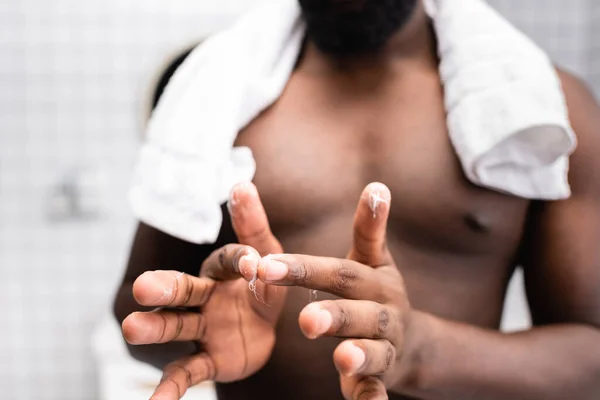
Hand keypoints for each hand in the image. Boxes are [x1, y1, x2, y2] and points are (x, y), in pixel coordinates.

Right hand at [121, 183, 286, 399]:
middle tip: (144, 287)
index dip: (241, 261)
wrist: (265, 327)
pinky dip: (170, 387)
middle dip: (165, 288)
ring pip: (176, 326)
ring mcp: (203, 327)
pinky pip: (187, 372)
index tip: (253, 264)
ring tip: (129, 328)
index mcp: (224, 268)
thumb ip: (254, 225)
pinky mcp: (208, 357)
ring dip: (155, 328)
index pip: (230, 260)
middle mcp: (206, 295)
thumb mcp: (269, 254)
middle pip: (183, 290)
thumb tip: (240, 182)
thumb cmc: (264, 284)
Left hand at [256, 183, 412, 399]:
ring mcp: (387, 347)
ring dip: (359, 355)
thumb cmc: (377, 293)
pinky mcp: (384, 377)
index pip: (339, 273)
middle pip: (360, 313)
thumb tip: (377, 185)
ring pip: (374, 351)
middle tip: (304, 319)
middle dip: (334, 315)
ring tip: (341, 360)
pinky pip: (377, 390)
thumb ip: (369, 229)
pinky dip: (371, 399)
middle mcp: (385, 312)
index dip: (304, 269)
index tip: (265, 263)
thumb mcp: (374, 261)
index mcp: (376, 281)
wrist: (413, 341)